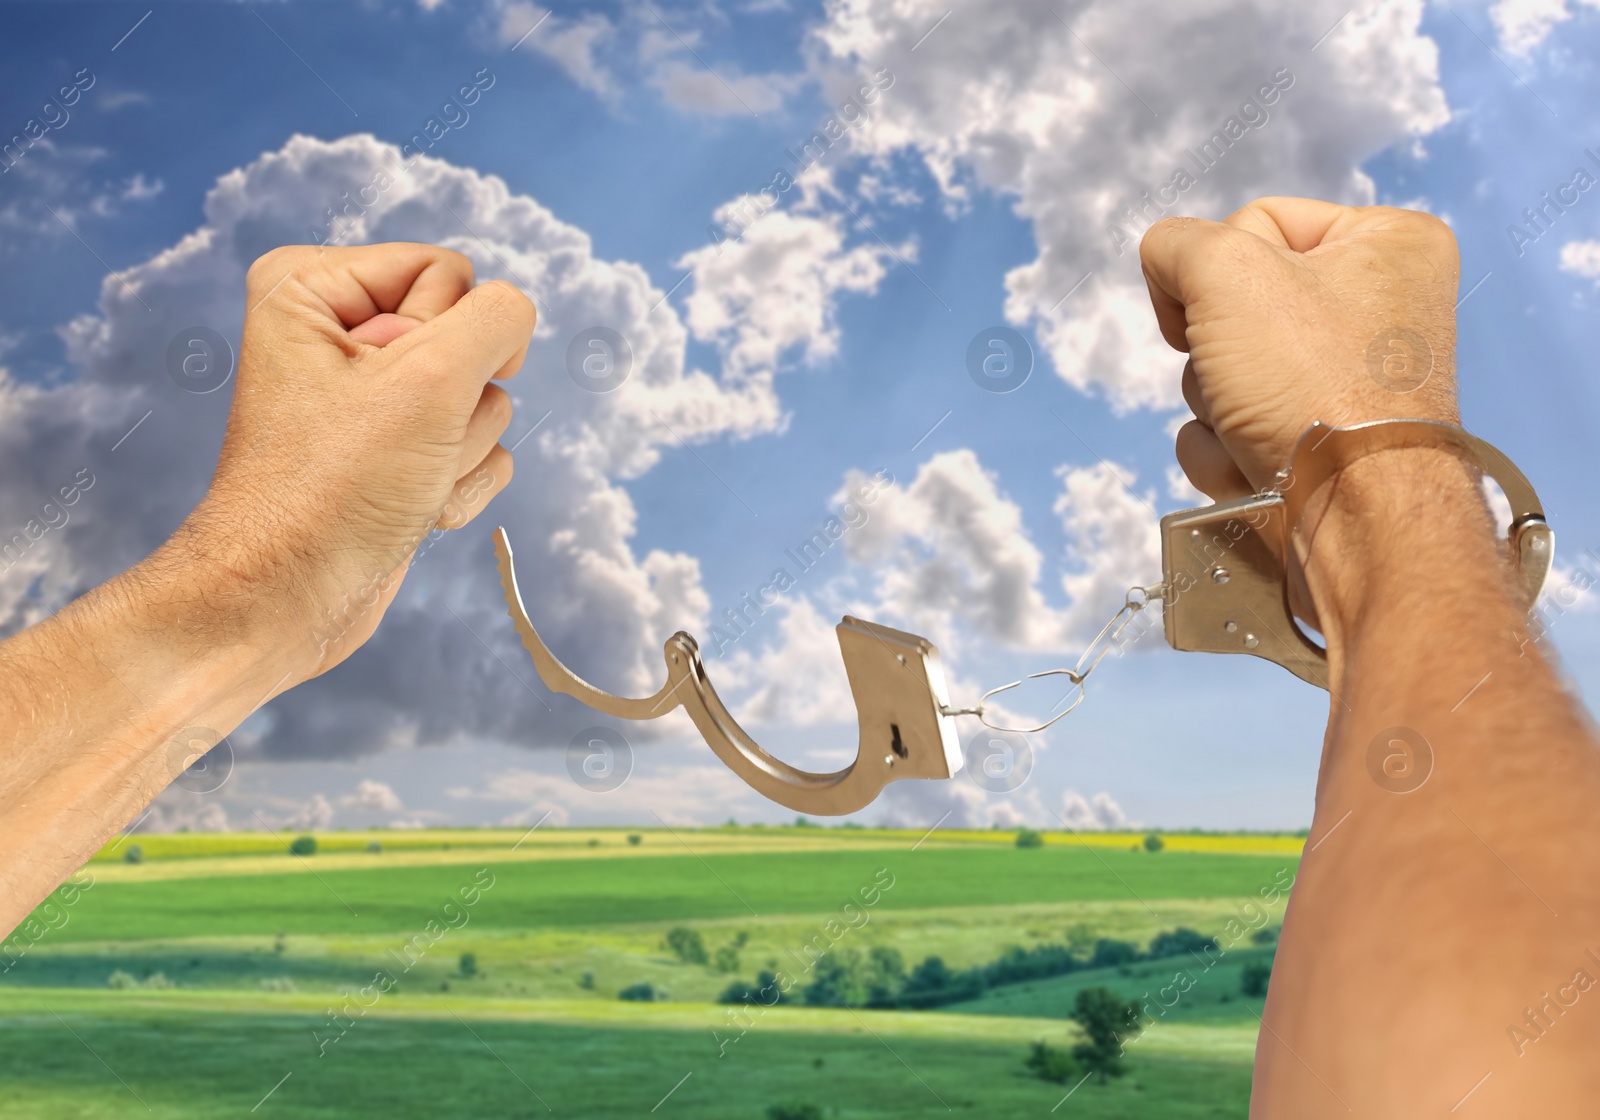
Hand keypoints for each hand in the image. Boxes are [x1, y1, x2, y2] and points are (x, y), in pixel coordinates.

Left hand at [184, 243, 534, 683]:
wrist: (291, 597)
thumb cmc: (335, 486)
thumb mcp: (432, 379)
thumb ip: (497, 319)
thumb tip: (513, 319)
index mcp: (312, 286)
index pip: (448, 272)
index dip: (445, 338)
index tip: (394, 393)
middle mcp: (336, 332)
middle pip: (468, 337)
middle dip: (456, 401)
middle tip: (398, 443)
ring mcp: (371, 397)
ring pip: (481, 397)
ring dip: (459, 451)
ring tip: (402, 480)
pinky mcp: (396, 450)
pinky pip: (475, 446)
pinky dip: (458, 483)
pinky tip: (411, 508)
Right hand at [1139, 197, 1459, 497]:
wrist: (1355, 516)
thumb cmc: (1312, 380)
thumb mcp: (1225, 271)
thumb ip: (1176, 244)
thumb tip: (1167, 273)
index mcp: (1389, 244)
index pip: (1255, 221)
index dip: (1215, 266)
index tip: (1219, 309)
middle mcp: (1378, 309)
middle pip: (1232, 303)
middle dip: (1211, 350)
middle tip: (1243, 377)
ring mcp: (1345, 382)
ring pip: (1221, 371)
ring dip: (1212, 405)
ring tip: (1251, 430)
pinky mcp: (1316, 443)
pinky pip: (1232, 428)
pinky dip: (1224, 450)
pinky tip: (1252, 468)